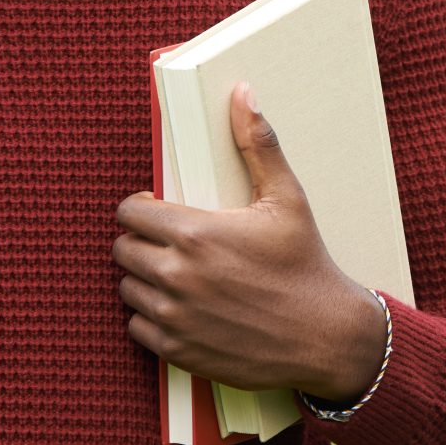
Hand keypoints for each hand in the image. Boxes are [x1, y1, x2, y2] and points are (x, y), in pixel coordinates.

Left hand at [113, 83, 387, 401]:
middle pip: (122, 249)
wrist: (324, 336)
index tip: (158, 209)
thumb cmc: (305, 262)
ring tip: (176, 272)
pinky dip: (151, 317)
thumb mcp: (287, 197)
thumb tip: (243, 93)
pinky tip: (181, 306)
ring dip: (144, 278)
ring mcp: (173, 317)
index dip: (141, 208)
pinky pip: (137, 327)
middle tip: (169, 241)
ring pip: (127, 287)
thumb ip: (258, 143)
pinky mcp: (175, 351)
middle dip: (140, 241)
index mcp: (196, 232)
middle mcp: (176, 275)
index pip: (130, 212)